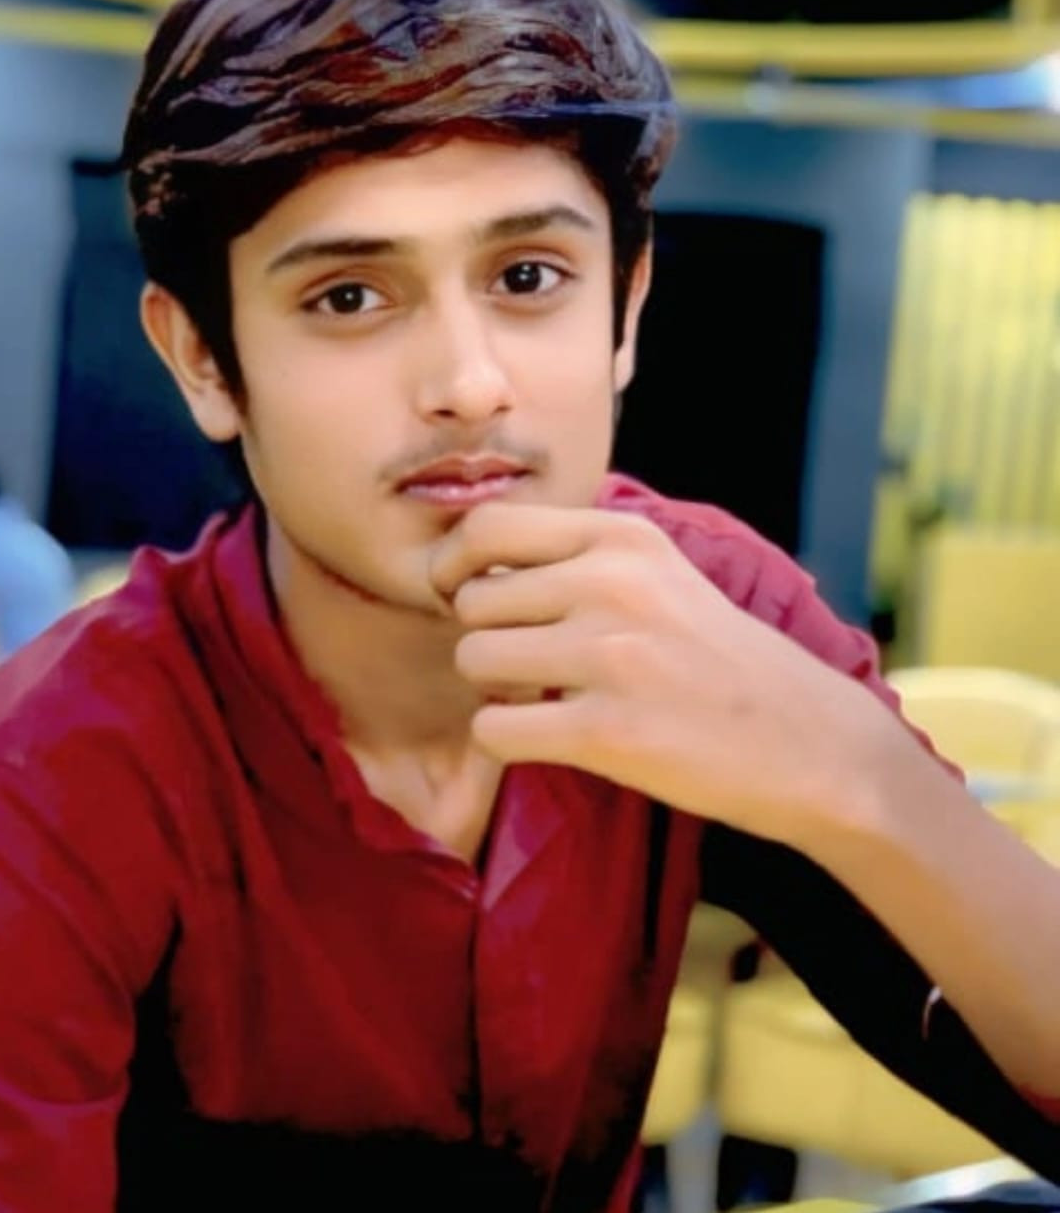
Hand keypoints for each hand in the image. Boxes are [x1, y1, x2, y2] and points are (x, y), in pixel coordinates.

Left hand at [429, 502, 903, 847]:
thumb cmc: (719, 659)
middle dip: (487, 636)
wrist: (810, 742)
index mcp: (622, 537)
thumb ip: (575, 558)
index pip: (486, 525)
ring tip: (547, 699)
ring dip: (495, 689)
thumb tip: (467, 562)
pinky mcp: (607, 731)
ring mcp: (610, 656)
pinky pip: (492, 729)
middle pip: (472, 599)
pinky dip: (506, 740)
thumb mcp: (659, 575)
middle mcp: (612, 584)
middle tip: (530, 664)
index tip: (471, 599)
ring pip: (473, 660)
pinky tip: (550, 738)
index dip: (456, 566)